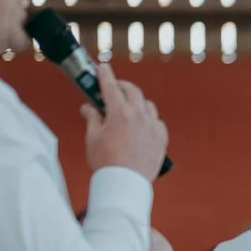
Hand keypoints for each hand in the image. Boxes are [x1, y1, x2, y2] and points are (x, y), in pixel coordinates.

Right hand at [82, 64, 168, 179]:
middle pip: (132, 91)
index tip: (102, 67)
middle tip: (114, 88)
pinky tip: (143, 124)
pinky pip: (157, 122)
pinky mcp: (161, 139)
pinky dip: (149, 119)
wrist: (125, 183)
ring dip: (137, 102)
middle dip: (121, 86)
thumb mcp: (92, 137)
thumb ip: (92, 118)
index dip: (104, 74)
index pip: (110, 86)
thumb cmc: (106, 161)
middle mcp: (139, 116)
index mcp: (120, 112)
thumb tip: (88, 108)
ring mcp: (153, 127)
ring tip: (128, 107)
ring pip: (147, 105)